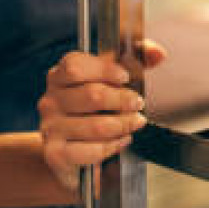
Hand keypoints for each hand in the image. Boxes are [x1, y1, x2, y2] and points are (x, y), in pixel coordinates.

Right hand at [37, 40, 166, 190]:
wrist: (67, 152)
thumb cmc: (91, 111)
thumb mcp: (110, 80)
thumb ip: (135, 60)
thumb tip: (158, 53)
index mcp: (58, 76)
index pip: (76, 66)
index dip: (104, 70)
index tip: (126, 77)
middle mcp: (50, 100)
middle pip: (92, 95)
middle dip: (123, 100)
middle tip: (138, 103)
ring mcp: (50, 128)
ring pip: (96, 125)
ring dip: (123, 124)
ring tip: (136, 122)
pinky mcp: (56, 154)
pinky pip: (92, 150)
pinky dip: (113, 146)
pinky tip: (122, 140)